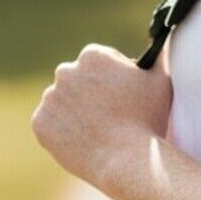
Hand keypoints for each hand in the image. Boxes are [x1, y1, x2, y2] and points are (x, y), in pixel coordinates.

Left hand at [31, 44, 172, 187]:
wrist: (127, 160)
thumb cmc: (148, 119)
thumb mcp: (160, 80)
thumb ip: (156, 54)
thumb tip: (159, 38)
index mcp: (93, 56)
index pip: (97, 62)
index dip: (110, 79)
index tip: (120, 96)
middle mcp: (65, 71)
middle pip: (75, 80)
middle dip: (87, 93)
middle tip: (107, 115)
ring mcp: (50, 98)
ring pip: (61, 102)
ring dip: (73, 112)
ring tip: (96, 132)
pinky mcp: (40, 123)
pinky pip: (50, 124)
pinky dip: (61, 132)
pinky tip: (82, 141)